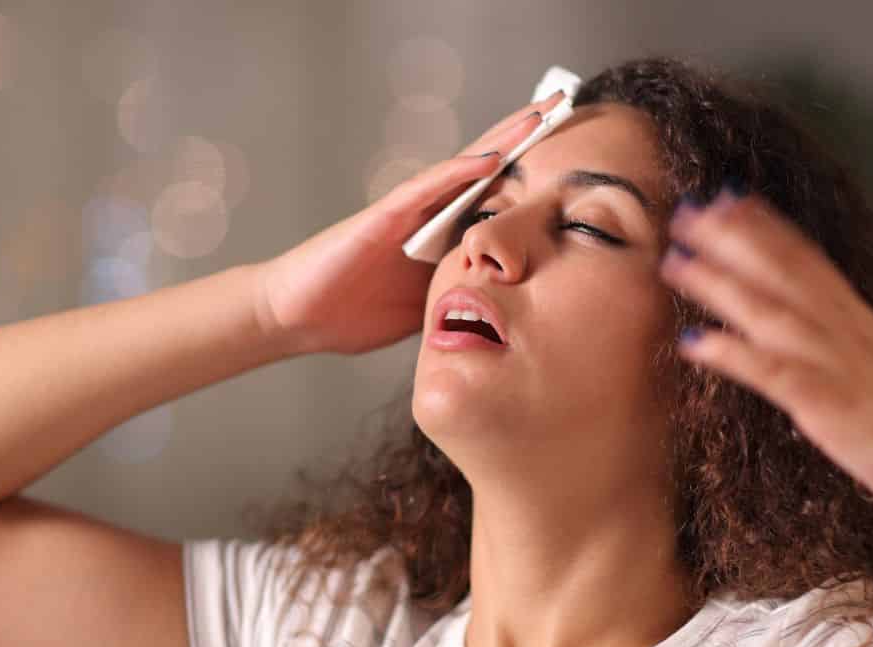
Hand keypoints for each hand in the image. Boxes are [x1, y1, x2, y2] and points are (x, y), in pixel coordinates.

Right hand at [253, 90, 563, 355]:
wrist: (296, 317)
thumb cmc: (353, 312)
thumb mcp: (428, 308)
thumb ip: (464, 295)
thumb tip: (513, 312)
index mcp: (441, 235)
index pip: (495, 194)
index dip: (532, 171)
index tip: (576, 152)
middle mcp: (427, 213)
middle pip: (486, 167)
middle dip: (525, 137)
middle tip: (566, 104)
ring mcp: (405, 211)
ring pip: (463, 167)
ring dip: (502, 140)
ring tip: (541, 114)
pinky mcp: (382, 218)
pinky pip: (427, 189)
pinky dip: (459, 172)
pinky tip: (491, 158)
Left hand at [660, 189, 872, 522]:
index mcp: (869, 323)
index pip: (810, 262)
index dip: (768, 230)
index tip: (731, 201)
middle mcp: (849, 335)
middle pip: (782, 275)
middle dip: (733, 242)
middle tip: (688, 212)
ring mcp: (839, 368)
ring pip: (770, 314)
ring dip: (721, 286)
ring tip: (676, 261)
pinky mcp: (829, 407)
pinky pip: (774, 374)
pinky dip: (736, 356)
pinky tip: (695, 342)